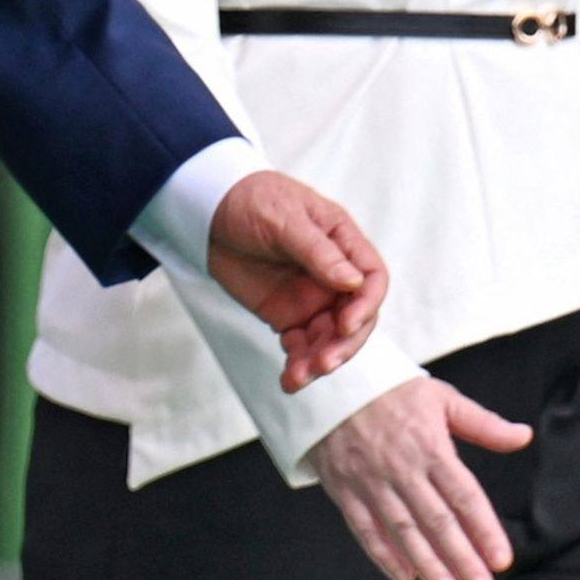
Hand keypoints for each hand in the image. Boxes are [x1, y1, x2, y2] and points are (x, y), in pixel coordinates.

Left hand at [206, 171, 388, 391]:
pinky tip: (288, 378)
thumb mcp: (283, 218)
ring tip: (297, 378)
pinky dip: (298, 363)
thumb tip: (354, 282)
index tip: (345, 324)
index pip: (372, 279)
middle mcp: (334, 275)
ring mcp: (312, 297)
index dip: (366, 305)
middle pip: (356, 317)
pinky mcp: (288, 314)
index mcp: (342, 242)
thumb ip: (317, 251)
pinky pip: (302, 345)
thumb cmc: (251, 200)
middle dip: (343, 344)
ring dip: (319, 361)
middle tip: (321, 364)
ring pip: (330, 338)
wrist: (207, 211)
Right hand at [307, 376, 533, 579]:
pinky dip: (382, 554)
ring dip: (427, 563)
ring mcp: (370, 480)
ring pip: (402, 529)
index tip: (501, 559)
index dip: (485, 529)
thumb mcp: (440, 397)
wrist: (328, 379)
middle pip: (437, 520)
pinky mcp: (343, 487)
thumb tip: (523, 437)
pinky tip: (404, 575)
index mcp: (430, 445)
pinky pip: (364, 527)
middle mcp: (401, 467)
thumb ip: (482, 423)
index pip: (464, 496)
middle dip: (461, 557)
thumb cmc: (390, 389)